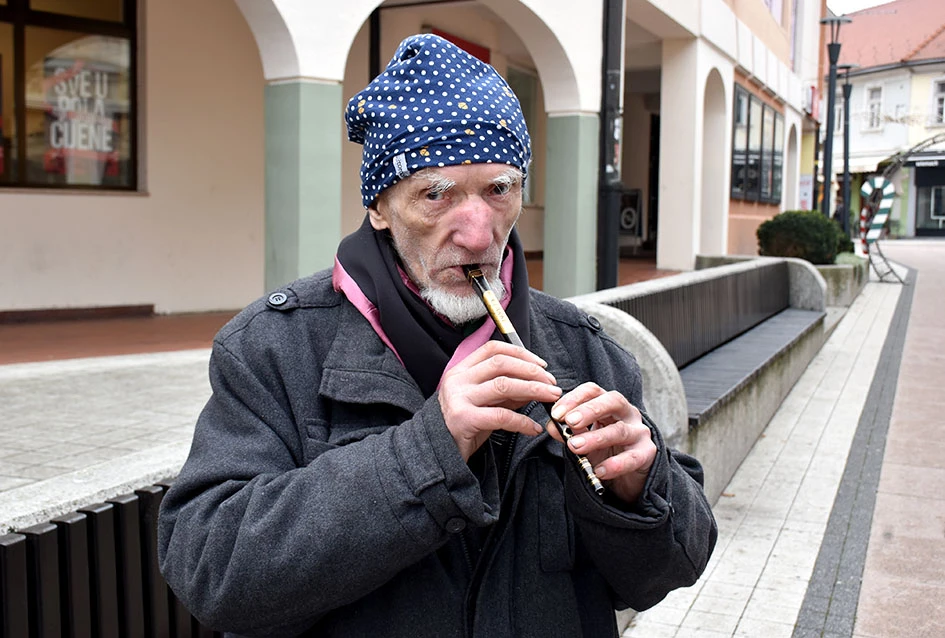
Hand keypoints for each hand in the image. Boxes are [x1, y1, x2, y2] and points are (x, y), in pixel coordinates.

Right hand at [438, 341, 562, 460]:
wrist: (437, 453)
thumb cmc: (462, 427)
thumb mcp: (482, 403)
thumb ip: (504, 392)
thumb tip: (534, 383)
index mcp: (461, 370)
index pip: (493, 350)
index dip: (520, 353)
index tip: (541, 364)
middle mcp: (458, 380)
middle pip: (501, 364)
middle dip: (532, 371)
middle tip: (552, 383)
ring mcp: (459, 398)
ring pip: (504, 385)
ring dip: (533, 390)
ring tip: (550, 398)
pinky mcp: (463, 419)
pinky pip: (501, 416)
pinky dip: (523, 421)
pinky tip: (534, 428)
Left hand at [547, 383, 655, 503]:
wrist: (628, 478)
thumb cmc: (605, 451)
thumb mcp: (584, 439)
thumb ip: (568, 431)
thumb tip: (552, 426)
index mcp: (609, 404)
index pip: (593, 391)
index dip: (574, 398)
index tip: (556, 413)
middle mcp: (627, 413)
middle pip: (612, 401)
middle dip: (589, 410)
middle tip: (569, 421)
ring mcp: (639, 432)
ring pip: (620, 430)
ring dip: (595, 438)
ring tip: (575, 446)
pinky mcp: (648, 453)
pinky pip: (633, 457)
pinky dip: (615, 464)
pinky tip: (599, 471)